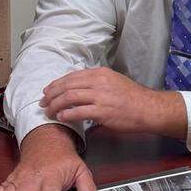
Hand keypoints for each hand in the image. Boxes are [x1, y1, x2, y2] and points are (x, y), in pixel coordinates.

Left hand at [40, 67, 155, 132]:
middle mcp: (99, 82)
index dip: (57, 84)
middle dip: (51, 94)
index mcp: (101, 73)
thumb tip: (79, 88)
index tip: (48, 91)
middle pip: (67, 85)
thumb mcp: (114, 81)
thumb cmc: (132, 98)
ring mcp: (100, 96)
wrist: (148, 108)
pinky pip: (78, 111)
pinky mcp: (102, 111)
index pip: (72, 76)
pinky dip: (66, 114)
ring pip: (69, 97)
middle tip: (43, 102)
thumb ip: (97, 83)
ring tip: (48, 111)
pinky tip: (61, 117)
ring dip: (55, 104)